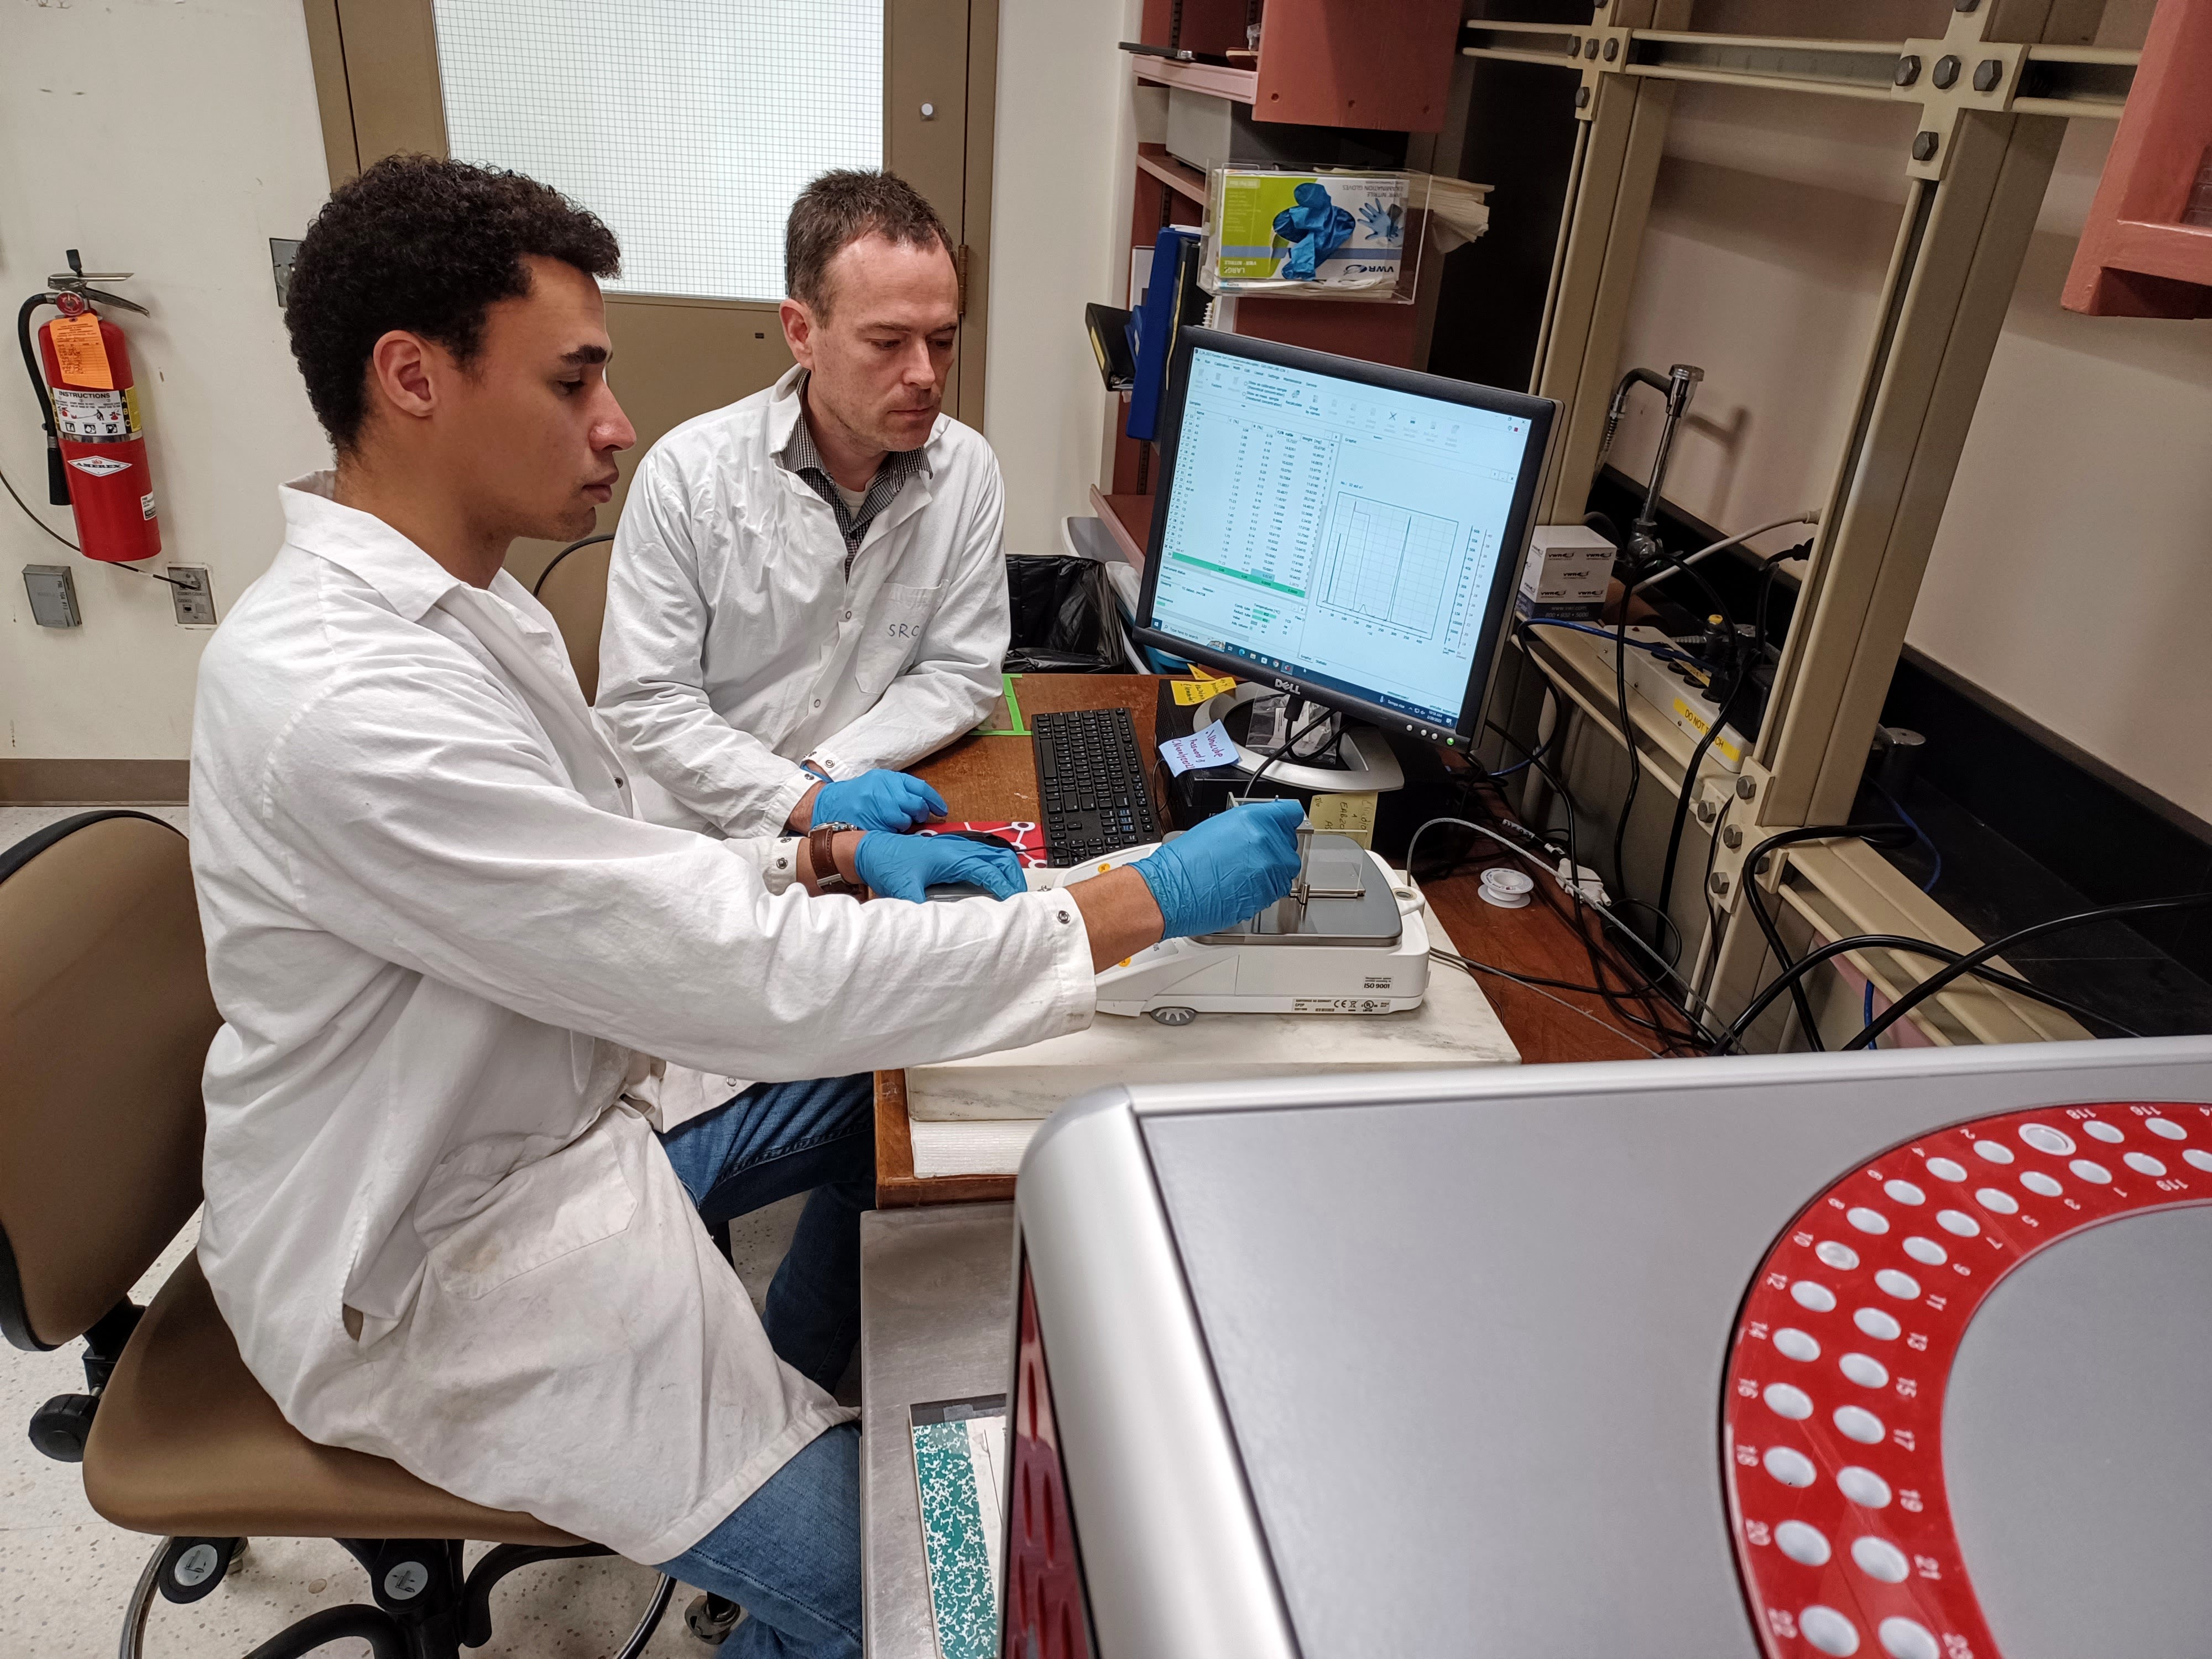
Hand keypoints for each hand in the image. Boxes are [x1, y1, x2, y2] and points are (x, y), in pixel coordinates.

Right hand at [804, 769, 947, 832]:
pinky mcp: (871, 824)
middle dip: (920, 815)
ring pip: (905, 821)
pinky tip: (885, 830)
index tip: (942, 811)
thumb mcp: (879, 783)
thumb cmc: (858, 795)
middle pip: (916, 806)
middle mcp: (884, 791)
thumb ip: (901, 790)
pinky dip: (892, 834)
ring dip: (903, 825)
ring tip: (893, 823)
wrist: (830, 804)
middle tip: (916, 818)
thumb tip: (926, 804)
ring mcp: (877, 808)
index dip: (935, 801)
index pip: (920, 788)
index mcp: (888, 779)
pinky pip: (891, 833)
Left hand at [854, 831, 1025, 902]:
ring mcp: (954, 847)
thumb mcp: (903, 889)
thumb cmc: (885, 863)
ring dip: (1006, 871)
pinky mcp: (949, 851)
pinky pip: (980, 856)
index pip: (990, 870)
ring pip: (993, 854)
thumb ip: (920, 908)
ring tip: (1011, 894)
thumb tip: (936, 929)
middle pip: (1000, 857)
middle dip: (1014, 877)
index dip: (1005, 887)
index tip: (1014, 905)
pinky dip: (994, 868)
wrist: (868, 850)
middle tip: (1019, 901)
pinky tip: (990, 884)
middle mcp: (957, 848)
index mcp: (952, 855)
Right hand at [1131, 799, 1303, 937]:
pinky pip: (1275, 889)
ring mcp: (1268, 870)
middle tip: (1252, 857)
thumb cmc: (1184, 863)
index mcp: (1253, 820)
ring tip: (1243, 874)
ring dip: (1271, 872)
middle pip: (1289, 845)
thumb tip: (1261, 829)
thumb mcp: (1216, 827)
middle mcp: (1265, 843)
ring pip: (1285, 870)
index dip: (1285, 821)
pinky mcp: (1266, 894)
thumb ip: (1247, 826)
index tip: (1283, 825)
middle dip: (1275, 850)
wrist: (1172, 891)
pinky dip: (1264, 889)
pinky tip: (1242, 887)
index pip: (1289, 814)